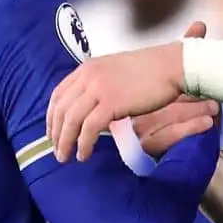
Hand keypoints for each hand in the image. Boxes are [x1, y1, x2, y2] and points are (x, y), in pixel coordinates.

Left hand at [46, 22, 203, 162]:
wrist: (171, 65)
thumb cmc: (150, 70)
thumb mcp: (115, 71)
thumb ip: (99, 85)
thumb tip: (91, 107)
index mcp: (87, 68)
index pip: (59, 94)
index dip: (52, 116)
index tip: (53, 132)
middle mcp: (88, 76)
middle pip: (61, 108)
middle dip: (56, 133)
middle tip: (57, 150)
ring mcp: (98, 88)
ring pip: (71, 120)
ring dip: (66, 142)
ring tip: (66, 157)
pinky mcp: (111, 102)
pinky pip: (89, 128)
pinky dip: (83, 144)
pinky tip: (84, 154)